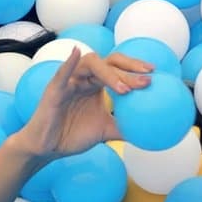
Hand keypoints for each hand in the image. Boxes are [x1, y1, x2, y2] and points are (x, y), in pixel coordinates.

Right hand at [13, 49, 154, 159]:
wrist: (47, 148)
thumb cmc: (72, 136)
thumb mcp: (105, 131)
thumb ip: (124, 126)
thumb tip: (150, 130)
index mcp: (95, 85)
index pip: (117, 68)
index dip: (134, 68)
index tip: (153, 74)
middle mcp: (83, 78)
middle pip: (109, 63)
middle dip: (129, 69)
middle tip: (147, 78)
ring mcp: (68, 81)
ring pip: (91, 65)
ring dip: (110, 73)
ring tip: (125, 89)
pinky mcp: (54, 90)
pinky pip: (62, 74)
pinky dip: (69, 63)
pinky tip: (76, 53)